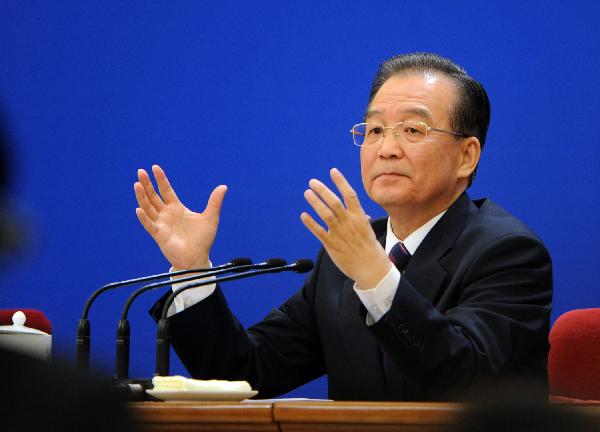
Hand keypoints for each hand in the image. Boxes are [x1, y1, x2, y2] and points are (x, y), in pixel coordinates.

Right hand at [134, 165, 226, 269]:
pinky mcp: (159, 235)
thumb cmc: (203, 240)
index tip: (155, 167)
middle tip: (140, 171)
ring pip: (148, 208)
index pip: (166, 190)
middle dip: (147, 184)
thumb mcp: (211, 218)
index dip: (161, 179)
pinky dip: (143, 218)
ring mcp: (161, 224)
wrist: (197, 258)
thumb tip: (223, 186)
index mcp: (177, 208)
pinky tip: (139, 209)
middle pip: (154, 196)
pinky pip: (149, 225)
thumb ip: (214, 202)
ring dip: (142, 197)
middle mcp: (166, 214)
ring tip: (137, 184)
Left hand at [300, 168, 390, 287]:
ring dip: (315, 202)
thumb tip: (362, 215)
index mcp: (359, 217)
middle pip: (333, 202)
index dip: (340, 181)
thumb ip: (362, 221)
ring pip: (325, 214)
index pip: (349, 194)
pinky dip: (310, 222)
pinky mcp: (331, 245)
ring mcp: (339, 233)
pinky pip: (318, 231)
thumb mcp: (369, 231)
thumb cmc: (371, 250)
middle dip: (322, 190)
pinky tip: (303, 215)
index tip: (332, 171)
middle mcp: (349, 223)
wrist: (371, 269)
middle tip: (312, 182)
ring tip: (307, 193)